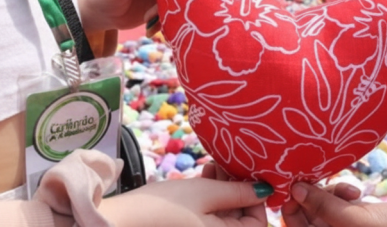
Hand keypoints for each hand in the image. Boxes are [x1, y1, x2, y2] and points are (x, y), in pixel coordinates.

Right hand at [98, 178, 269, 226]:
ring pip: (225, 213)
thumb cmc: (164, 208)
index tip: (250, 175)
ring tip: (215, 166)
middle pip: (240, 217)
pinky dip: (211, 196)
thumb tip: (266, 191)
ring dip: (225, 189)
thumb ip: (239, 192)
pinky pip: (209, 215)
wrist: (120, 221)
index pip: (258, 224)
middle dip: (239, 189)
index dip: (257, 200)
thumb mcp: (205, 194)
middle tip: (231, 164)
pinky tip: (206, 174)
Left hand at [282, 182, 386, 226]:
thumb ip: (323, 206)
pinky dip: (341, 194)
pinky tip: (355, 191)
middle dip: (310, 199)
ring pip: (320, 208)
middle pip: (305, 219)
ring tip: (348, 191)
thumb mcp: (355, 220)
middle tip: (316, 180)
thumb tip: (294, 189)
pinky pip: (336, 204)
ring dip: (328, 194)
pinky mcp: (356, 219)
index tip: (295, 187)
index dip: (290, 210)